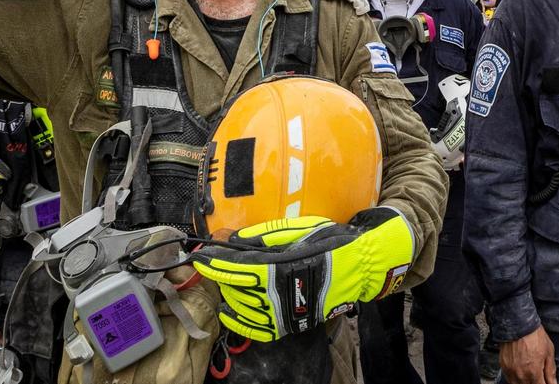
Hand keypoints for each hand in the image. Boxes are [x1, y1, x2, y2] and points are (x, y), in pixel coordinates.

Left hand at [192, 208, 414, 341]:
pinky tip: (228, 311)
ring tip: (223, 280)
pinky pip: (256, 328)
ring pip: (242, 306)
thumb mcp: (297, 230)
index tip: (198, 256)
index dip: (214, 262)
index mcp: (278, 268)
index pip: (235, 267)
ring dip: (227, 292)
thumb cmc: (330, 243)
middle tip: (215, 261)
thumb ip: (263, 236)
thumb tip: (233, 240)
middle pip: (235, 286)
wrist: (360, 268)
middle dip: (221, 273)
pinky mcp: (290, 324)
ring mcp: (283, 313)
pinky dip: (238, 321)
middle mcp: (277, 294)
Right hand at [499, 325, 556, 383]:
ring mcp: (510, 371)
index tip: (546, 382)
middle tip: (539, 377)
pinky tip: (521, 374)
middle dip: (536, 383)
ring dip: (526, 383)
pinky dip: (516, 380)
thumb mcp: (549, 352)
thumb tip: (553, 383)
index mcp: (534, 373)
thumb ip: (551, 371)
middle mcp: (521, 375)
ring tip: (530, 376)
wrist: (518, 323)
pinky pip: (509, 379)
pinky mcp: (503, 366)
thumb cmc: (534, 336)